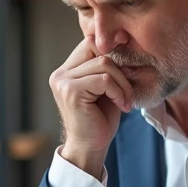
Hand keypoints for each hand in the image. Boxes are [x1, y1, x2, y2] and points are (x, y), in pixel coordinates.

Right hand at [50, 40, 133, 177]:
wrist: (90, 147)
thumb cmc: (100, 119)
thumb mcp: (105, 87)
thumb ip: (107, 66)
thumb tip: (121, 39)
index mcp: (66, 70)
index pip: (90, 42)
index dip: (110, 49)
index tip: (127, 64)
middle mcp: (60, 73)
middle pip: (95, 47)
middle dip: (118, 66)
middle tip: (127, 89)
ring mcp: (63, 82)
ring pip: (103, 63)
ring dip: (122, 83)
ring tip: (125, 100)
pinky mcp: (70, 91)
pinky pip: (104, 79)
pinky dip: (118, 91)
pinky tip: (121, 105)